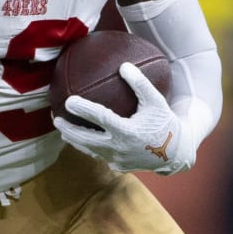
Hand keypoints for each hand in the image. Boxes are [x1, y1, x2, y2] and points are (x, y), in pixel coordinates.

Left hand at [56, 61, 193, 174]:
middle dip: (68, 129)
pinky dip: (88, 147)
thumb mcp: (157, 101)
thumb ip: (140, 84)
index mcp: (128, 132)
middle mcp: (119, 149)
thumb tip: (124, 65)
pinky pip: (99, 156)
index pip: (100, 119)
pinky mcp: (118, 167)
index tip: (68, 101)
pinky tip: (81, 140)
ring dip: (74, 140)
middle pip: (86, 139)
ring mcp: (117, 160)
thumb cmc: (166, 123)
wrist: (176, 153)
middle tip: (56, 118)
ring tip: (63, 130)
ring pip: (89, 150)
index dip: (83, 109)